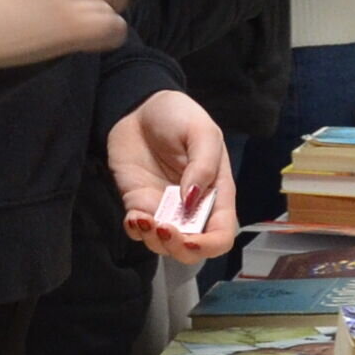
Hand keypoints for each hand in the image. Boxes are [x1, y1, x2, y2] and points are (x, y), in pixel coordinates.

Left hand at [109, 91, 235, 258]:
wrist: (140, 106)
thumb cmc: (179, 115)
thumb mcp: (202, 131)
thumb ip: (204, 165)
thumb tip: (192, 199)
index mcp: (217, 193)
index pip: (221, 234)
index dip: (209, 245)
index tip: (191, 240)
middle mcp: (192, 207)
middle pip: (192, 248)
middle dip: (179, 248)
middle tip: (164, 229)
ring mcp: (163, 207)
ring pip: (163, 244)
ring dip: (154, 241)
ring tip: (144, 219)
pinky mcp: (138, 203)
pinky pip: (137, 229)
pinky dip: (134, 230)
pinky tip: (133, 217)